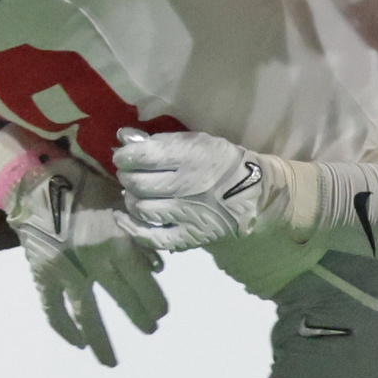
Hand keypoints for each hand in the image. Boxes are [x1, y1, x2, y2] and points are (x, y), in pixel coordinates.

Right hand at [6, 158, 166, 364]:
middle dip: (139, 319)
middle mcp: (98, 263)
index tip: (162, 314)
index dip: (155, 302)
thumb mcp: (124, 205)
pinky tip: (77, 342)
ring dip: (101, 341)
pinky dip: (65, 328)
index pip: (145, 284)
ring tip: (110, 361)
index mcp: (120, 245)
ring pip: (88, 315)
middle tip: (149, 330)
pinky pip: (54, 309)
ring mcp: (69, 273)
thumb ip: (141, 236)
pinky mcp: (44, 275)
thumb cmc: (88, 187)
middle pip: (123, 301)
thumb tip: (159, 267)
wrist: (41, 180)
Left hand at [114, 127, 278, 250]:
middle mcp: (185, 186)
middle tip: (129, 175)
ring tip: (135, 195)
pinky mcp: (189, 236)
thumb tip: (126, 139)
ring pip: (141, 209)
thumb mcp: (198, 141)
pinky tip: (125, 219)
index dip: (125, 156)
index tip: (122, 157)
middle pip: (137, 183)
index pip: (143, 156)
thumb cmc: (222, 162)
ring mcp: (186, 214)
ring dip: (131, 200)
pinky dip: (134, 229)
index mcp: (188, 158)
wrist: (254, 193)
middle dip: (126, 177)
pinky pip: (154, 238)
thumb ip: (163, 141)